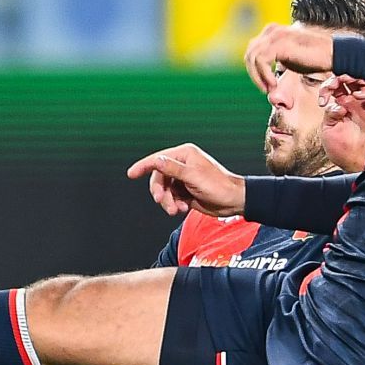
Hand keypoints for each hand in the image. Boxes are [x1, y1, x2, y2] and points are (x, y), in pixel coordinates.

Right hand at [127, 143, 245, 217]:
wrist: (233, 201)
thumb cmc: (219, 186)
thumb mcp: (194, 176)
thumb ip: (173, 168)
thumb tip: (156, 160)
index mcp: (184, 155)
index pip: (158, 159)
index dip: (143, 166)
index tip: (131, 174)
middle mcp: (182, 164)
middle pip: (159, 177)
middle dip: (160, 191)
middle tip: (163, 201)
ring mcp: (183, 178)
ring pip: (164, 190)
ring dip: (167, 201)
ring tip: (175, 209)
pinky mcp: (185, 190)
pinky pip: (171, 197)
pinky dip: (174, 204)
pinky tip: (182, 208)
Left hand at [243, 23, 336, 93]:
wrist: (333, 55)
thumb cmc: (314, 58)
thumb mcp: (289, 58)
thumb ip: (274, 59)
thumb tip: (260, 72)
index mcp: (273, 31)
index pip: (252, 50)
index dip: (254, 69)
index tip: (264, 85)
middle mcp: (273, 30)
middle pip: (249, 53)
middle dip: (254, 74)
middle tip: (264, 89)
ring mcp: (277, 35)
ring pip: (253, 57)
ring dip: (258, 77)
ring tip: (269, 88)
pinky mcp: (282, 44)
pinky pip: (262, 61)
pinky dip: (264, 75)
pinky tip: (273, 84)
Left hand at [319, 75, 364, 173]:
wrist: (355, 164)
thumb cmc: (342, 151)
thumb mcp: (328, 130)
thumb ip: (330, 114)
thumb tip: (337, 104)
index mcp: (342, 105)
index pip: (337, 86)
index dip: (328, 86)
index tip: (323, 100)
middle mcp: (356, 103)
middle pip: (352, 79)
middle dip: (341, 77)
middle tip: (334, 84)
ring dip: (355, 78)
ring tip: (346, 82)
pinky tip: (358, 95)